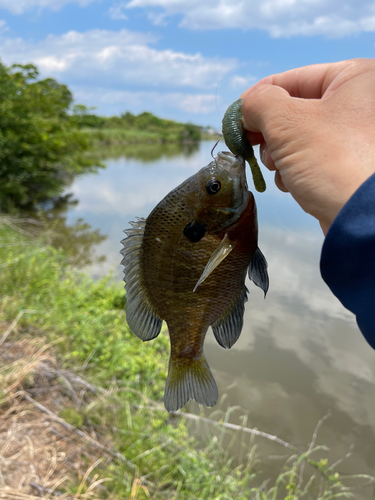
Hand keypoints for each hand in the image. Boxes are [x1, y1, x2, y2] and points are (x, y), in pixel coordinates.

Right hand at [240, 59, 374, 234]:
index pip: (292, 79)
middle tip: (255, 146)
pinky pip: (311, 157)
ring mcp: (356, 136)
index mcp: (355, 78)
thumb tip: (244, 107)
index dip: (259, 98)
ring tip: (278, 167)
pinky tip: (292, 183)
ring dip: (279, 154)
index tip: (236, 118)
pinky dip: (294, 169)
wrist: (360, 217)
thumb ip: (258, 103)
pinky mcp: (349, 164)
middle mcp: (360, 103)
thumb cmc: (332, 161)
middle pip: (294, 109)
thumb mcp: (286, 122)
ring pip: (299, 136)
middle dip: (270, 132)